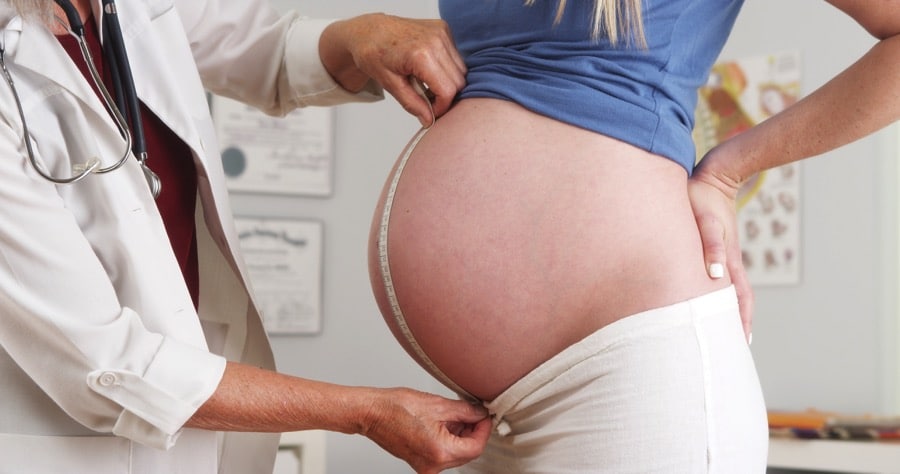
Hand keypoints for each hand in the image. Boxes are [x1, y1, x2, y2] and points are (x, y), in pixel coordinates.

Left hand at [319, 13, 466, 126]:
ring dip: (447, 82)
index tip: (431, 111)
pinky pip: (456, 57)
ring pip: (460, 70)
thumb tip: (428, 119)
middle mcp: (435, 40)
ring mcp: (441, 32)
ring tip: (426, 84)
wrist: (369, 31)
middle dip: (445, 96)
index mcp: (421, 55)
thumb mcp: (390, 84)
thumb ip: (412, 103)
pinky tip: (429, 69)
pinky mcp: (443, 29)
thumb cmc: (374, 52)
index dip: (441, 106)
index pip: (448, 90)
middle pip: (458, 81)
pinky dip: (446, 68)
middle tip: (426, 99)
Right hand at [362, 387, 490, 472]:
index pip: (476, 447)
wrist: (372, 413)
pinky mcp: (420, 463)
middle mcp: (433, 465)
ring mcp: (426, 467)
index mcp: (440, 452)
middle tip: (474, 412)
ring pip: (456, 453)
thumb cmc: (396, 408)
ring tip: (453, 414)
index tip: (486, 416)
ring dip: (460, 435)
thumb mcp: (438, 405)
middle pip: (467, 453)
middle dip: (473, 432)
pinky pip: (443, 454)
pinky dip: (448, 439)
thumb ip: (466, 411)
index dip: (484, 429)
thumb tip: (481, 413)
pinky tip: (443, 422)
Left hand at [689, 157, 753, 341]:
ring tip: (727, 331)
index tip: (741, 343)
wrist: (712, 176)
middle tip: (735, 348)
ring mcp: (725, 255)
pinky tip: (714, 299)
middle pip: (740, 299)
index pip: (741, 298)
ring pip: (732, 290)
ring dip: (732, 311)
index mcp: (729, 260)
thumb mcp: (705, 222)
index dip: (742, 320)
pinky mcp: (717, 247)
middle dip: (739, 323)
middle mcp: (730, 261)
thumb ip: (711, 246)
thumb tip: (715, 275)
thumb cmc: (701, 198)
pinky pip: (722, 278)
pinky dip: (721, 294)